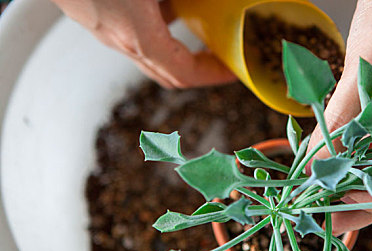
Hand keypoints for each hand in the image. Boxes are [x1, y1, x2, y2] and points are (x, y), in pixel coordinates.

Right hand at [50, 0, 235, 87]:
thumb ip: (179, 1)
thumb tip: (210, 3)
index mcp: (138, 36)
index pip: (185, 74)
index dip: (213, 76)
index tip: (232, 70)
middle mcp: (120, 40)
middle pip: (166, 74)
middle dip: (198, 71)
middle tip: (220, 60)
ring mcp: (103, 30)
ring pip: (148, 53)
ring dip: (177, 50)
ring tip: (200, 32)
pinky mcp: (92, 15)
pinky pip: (131, 33)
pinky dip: (155, 28)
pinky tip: (165, 5)